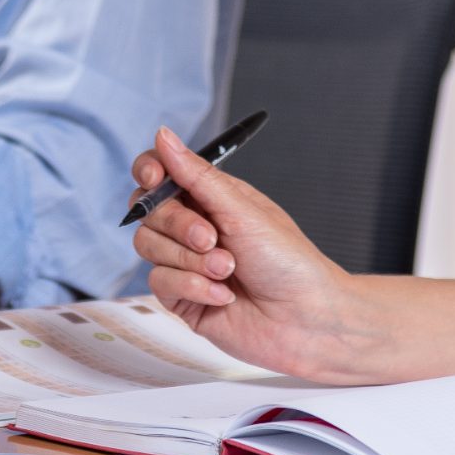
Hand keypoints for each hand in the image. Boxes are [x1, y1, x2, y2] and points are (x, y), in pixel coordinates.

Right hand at [129, 127, 371, 381]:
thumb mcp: (241, 210)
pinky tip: (222, 294)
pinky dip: (193, 287)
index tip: (154, 177)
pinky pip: (160, 282)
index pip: (161, 173)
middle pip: (150, 211)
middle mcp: (193, 227)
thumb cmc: (287, 260)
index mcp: (210, 198)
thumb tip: (164, 136)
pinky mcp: (182, 298)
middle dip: (179, 224)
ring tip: (227, 269)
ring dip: (190, 260)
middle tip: (211, 238)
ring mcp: (185, 263)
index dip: (150, 172)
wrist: (305, 318)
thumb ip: (196, 176)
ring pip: (149, 246)